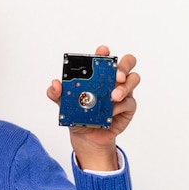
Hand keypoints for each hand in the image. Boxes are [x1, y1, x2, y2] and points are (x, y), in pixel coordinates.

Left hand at [47, 45, 139, 169]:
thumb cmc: (78, 115)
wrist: (85, 137)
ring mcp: (123, 92)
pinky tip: (111, 112)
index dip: (104, 53)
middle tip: (116, 75)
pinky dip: (120, 106)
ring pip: (133, 80)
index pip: (104, 59)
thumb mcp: (63, 104)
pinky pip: (130, 102)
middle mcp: (113, 80)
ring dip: (124, 87)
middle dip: (123, 66)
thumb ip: (56, 94)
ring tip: (113, 97)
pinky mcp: (128, 107)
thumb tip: (55, 84)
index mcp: (98, 75)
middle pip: (127, 63)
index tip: (102, 52)